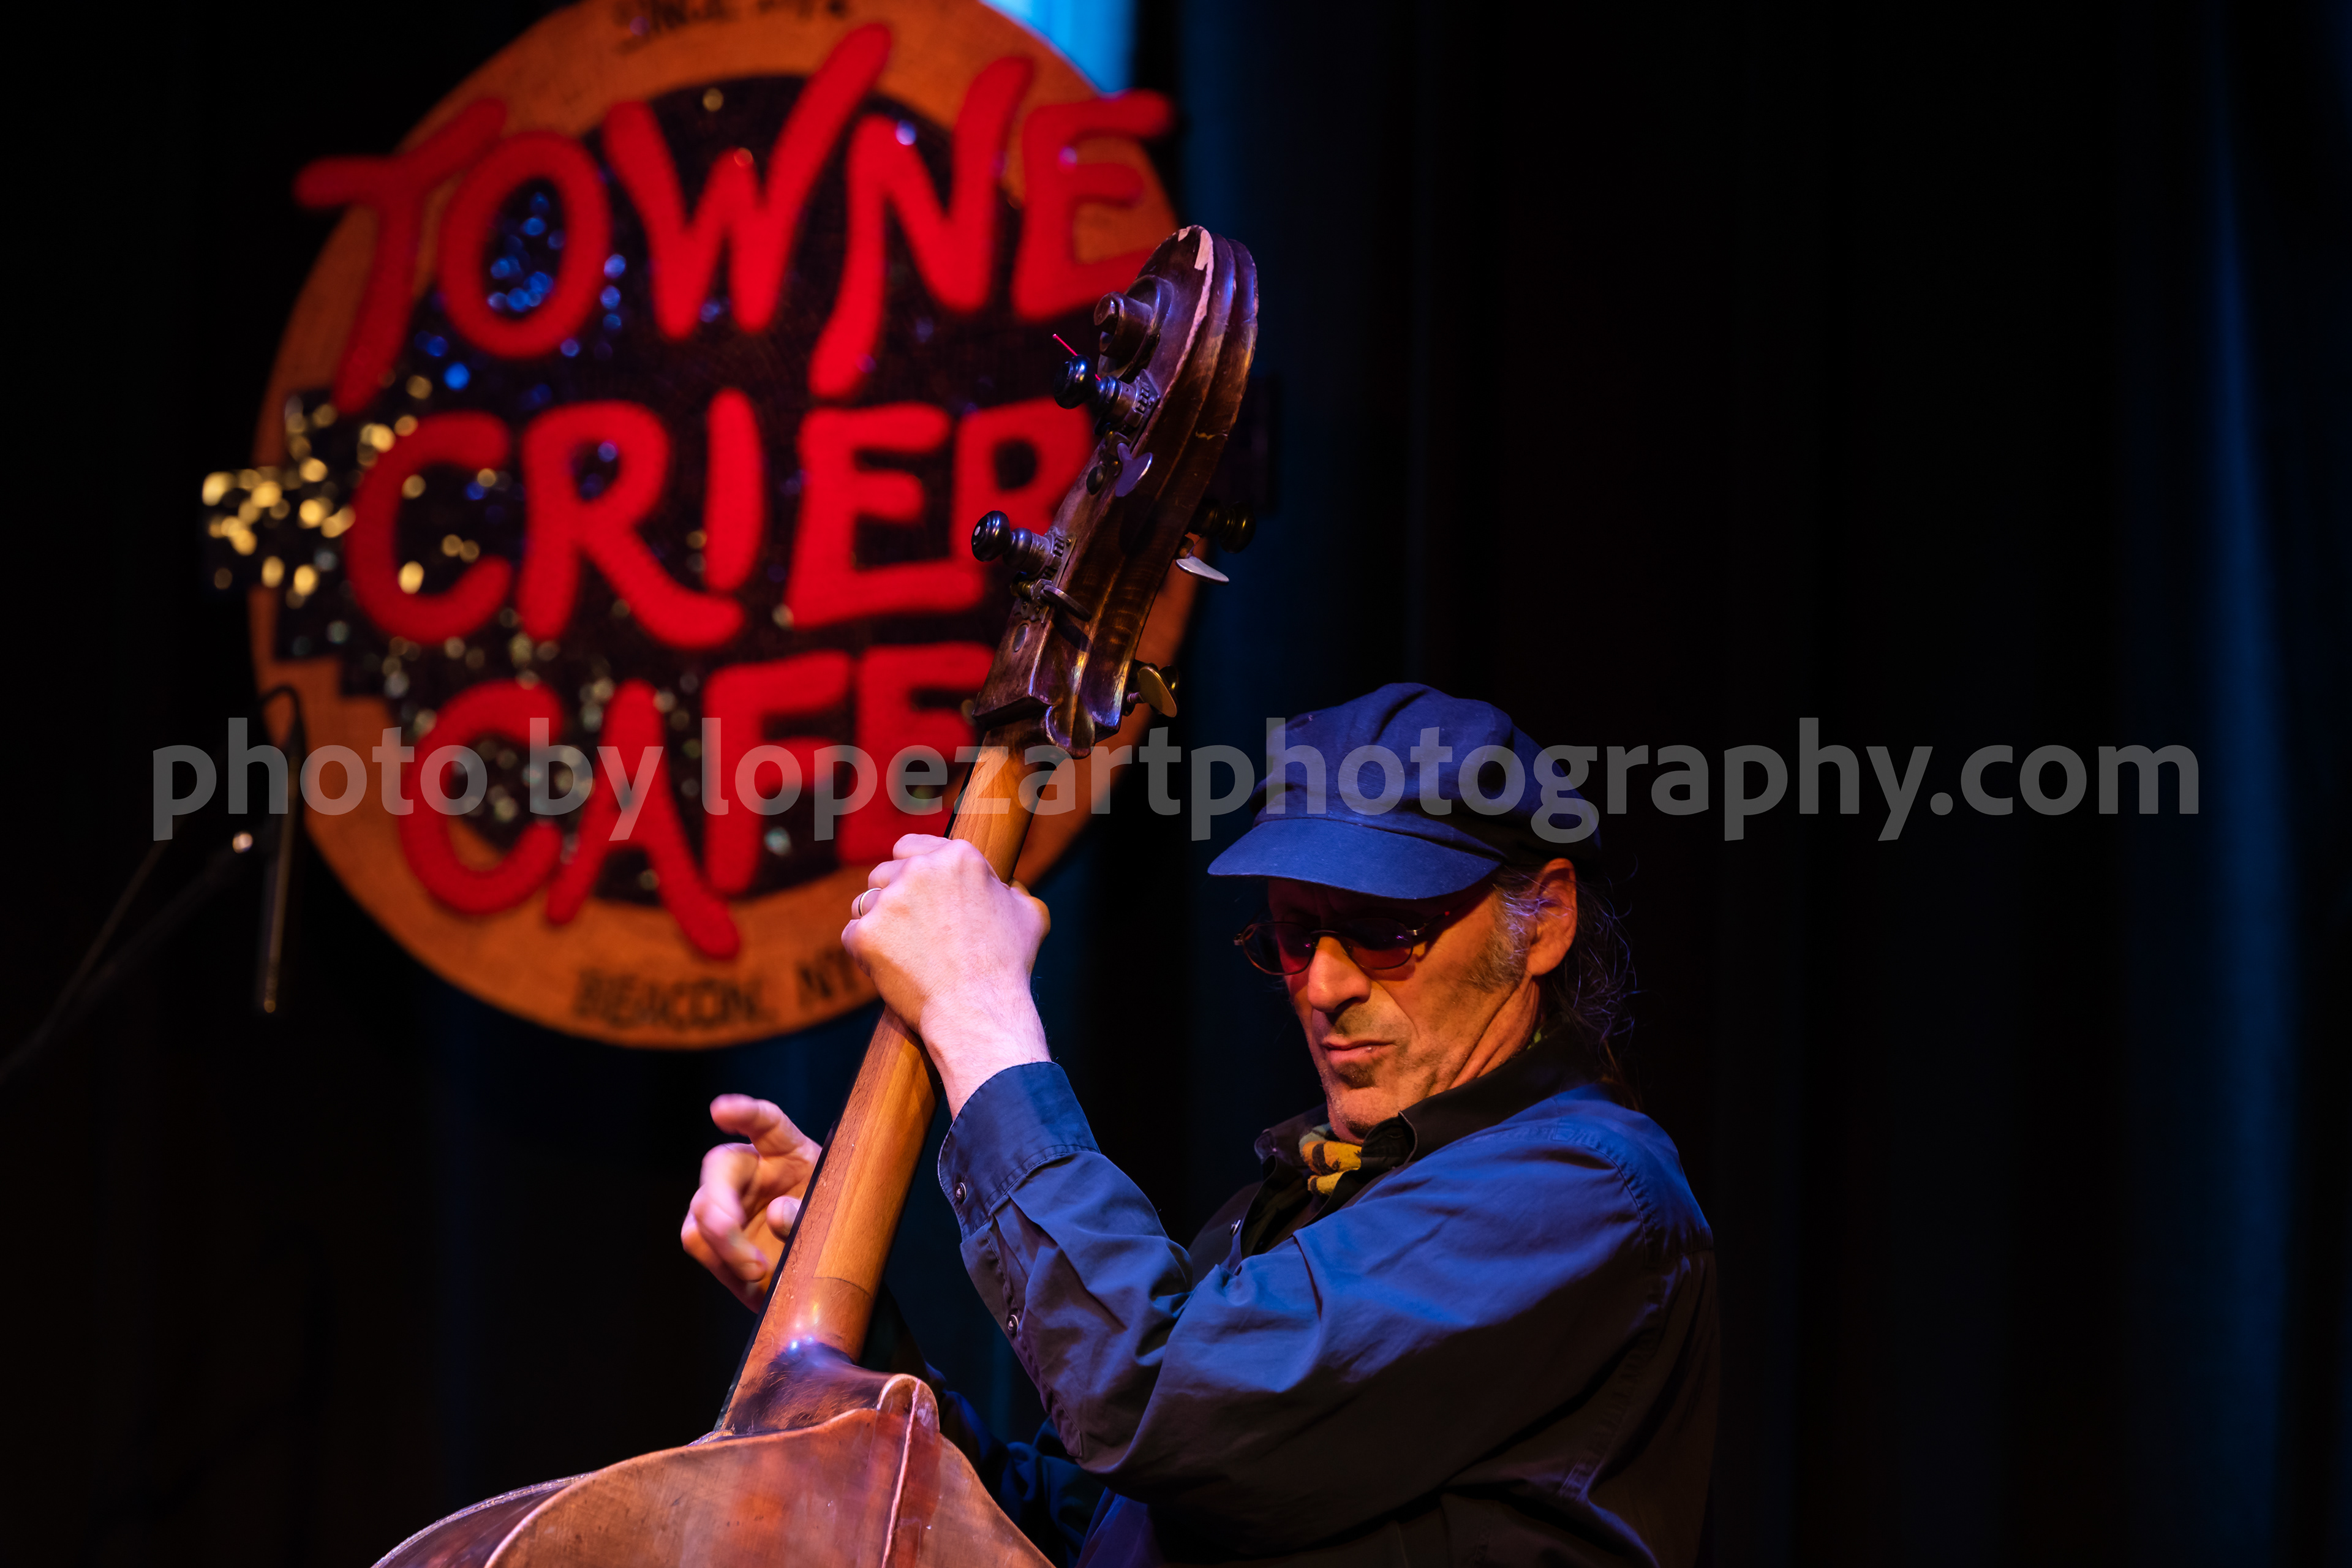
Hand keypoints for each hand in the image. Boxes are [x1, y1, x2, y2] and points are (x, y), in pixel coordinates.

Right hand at [680, 1095, 822, 1310]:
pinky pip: (699, 1242)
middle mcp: (751, 1169)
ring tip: (757, 1271)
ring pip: (702, 1210)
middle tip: (736, 1236)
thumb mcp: (832, 1217)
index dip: (744, 1113)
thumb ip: (807, 1213)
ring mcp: (726, 1200)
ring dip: (724, 1245)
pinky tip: (748, 1279)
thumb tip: (776, 1212)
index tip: (721, 1111)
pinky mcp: (711, 1233)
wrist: (816, 1273)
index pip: (765, 1122)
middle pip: (720, 1167)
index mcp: (786, 1151)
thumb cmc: (829, 1232)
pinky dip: (721, 1263)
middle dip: (722, 1203)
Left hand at [841, 835, 1052, 1114]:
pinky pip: (853, 934)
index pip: (912, 846)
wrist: (979, 1014)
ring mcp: (889, 901)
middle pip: (884, 872)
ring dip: (878, 921)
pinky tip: (890, 968)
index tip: (917, 893)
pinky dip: (866, 951)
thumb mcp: (1029, 917)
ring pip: (865, 901)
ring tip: (903, 951)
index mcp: (958, 857)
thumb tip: (1007, 887)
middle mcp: (920, 870)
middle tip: (910, 928)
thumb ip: (1012, 890)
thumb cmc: (1008, 968)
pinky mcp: (864, 934)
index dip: (913, 870)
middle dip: (893, 895)